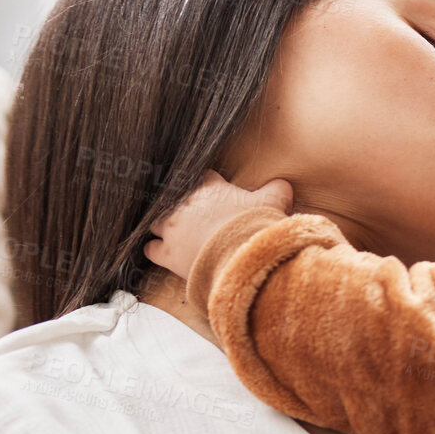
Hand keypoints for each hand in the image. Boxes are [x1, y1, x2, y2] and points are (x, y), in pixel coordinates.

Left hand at [144, 170, 292, 280]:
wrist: (240, 257)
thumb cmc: (254, 228)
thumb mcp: (272, 203)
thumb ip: (276, 189)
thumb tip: (284, 184)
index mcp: (207, 187)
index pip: (197, 175)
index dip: (201, 184)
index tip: (207, 192)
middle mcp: (183, 203)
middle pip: (169, 197)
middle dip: (175, 204)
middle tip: (186, 214)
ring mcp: (171, 227)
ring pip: (155, 220)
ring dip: (162, 225)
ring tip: (172, 232)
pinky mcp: (166, 252)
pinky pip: (151, 248)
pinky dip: (155, 250)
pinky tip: (162, 253)